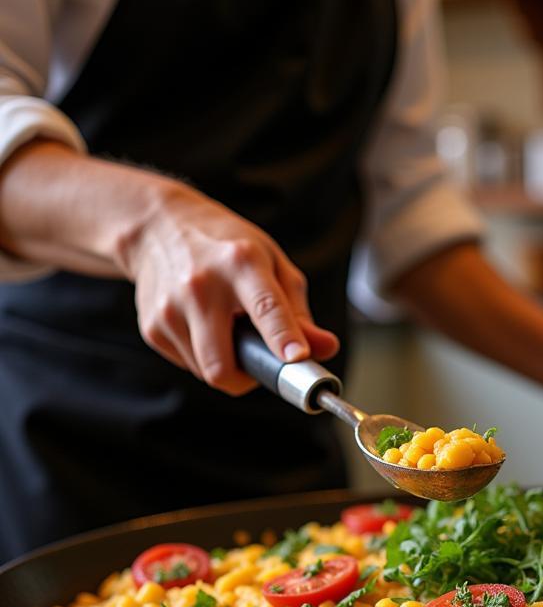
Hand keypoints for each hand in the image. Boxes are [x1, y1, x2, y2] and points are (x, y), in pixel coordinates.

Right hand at [122, 180, 337, 393]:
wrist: (159, 227)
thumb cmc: (228, 248)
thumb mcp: (272, 265)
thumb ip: (299, 313)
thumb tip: (327, 349)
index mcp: (241, 263)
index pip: (265, 307)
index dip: (282, 337)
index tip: (298, 358)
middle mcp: (201, 286)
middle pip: (223, 364)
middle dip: (247, 379)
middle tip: (262, 364)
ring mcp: (170, 308)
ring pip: (207, 372)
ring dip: (228, 366)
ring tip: (231, 333)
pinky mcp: (151, 326)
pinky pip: (188, 364)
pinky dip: (204, 357)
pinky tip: (205, 327)